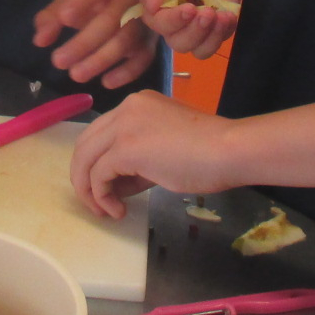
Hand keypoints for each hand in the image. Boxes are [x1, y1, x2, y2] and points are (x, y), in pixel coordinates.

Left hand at [32, 0, 158, 88]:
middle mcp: (127, 1)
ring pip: (124, 41)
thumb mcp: (69, 4)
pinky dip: (126, 72)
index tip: (64, 18)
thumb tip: (40, 40)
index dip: (81, 1)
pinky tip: (106, 82)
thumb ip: (50, 18)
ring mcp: (141, 23)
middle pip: (109, 21)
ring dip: (100, 60)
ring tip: (75, 75)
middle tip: (58, 61)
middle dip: (83, 43)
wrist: (136, 4)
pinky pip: (142, 59)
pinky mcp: (149, 44)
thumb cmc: (93, 5)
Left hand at [69, 90, 238, 218]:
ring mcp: (123, 125)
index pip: (101, 133)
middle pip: (85, 144)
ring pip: (84, 159)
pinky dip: (101, 196)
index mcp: (137, 104)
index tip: (112, 190)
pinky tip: (118, 210)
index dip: (98, 164)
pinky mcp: (125, 148)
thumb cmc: (208, 152)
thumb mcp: (165, 150)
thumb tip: (117, 184)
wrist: (229, 150)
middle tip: (98, 204)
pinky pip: (98, 175)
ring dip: (89, 190)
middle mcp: (125, 108)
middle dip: (85, 178)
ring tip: (105, 211)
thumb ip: (139, 159)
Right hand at [131, 0, 241, 59]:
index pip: (161, 25)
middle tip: (206, 12)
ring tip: (219, 16)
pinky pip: (219, 41)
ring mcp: (199, 27)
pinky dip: (224, 33)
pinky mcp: (219, 26)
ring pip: (200, 49)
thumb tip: (150, 4)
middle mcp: (176, 24)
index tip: (188, 8)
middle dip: (193, 31)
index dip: (173, 21)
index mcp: (157, 10)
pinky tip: (228, 16)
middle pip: (180, 42)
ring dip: (209, 37)